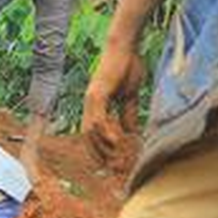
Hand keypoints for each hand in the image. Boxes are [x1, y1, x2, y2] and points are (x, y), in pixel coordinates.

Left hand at [82, 41, 146, 167]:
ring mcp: (91, 99)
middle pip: (87, 136)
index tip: (108, 165)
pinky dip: (105, 132)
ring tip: (114, 161)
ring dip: (101, 147)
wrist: (125, 47)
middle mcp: (89, 104)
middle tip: (109, 170)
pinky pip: (98, 118)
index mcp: (96, 106)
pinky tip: (116, 142)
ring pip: (90, 130)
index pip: (92, 133)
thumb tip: (129, 132)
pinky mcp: (96, 93)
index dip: (98, 149)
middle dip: (97, 155)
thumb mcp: (128, 96)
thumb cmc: (127, 67)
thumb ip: (127, 113)